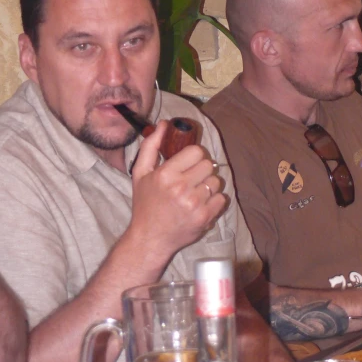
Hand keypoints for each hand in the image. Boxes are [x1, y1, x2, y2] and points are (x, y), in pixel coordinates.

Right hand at [129, 121, 226, 257]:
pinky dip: (214, 201)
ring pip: (217, 182)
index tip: (188, 164)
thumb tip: (163, 124)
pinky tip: (201, 205)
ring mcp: (194, 204)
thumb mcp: (140, 173)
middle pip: (208, 165)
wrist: (150, 238)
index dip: (194, 156)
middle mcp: (180, 188)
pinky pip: (221, 199)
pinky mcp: (204, 218)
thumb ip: (151, 146)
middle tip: (192, 179)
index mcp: (165, 174)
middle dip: (202, 170)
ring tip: (196, 193)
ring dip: (209, 186)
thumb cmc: (145, 204)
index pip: (196, 152)